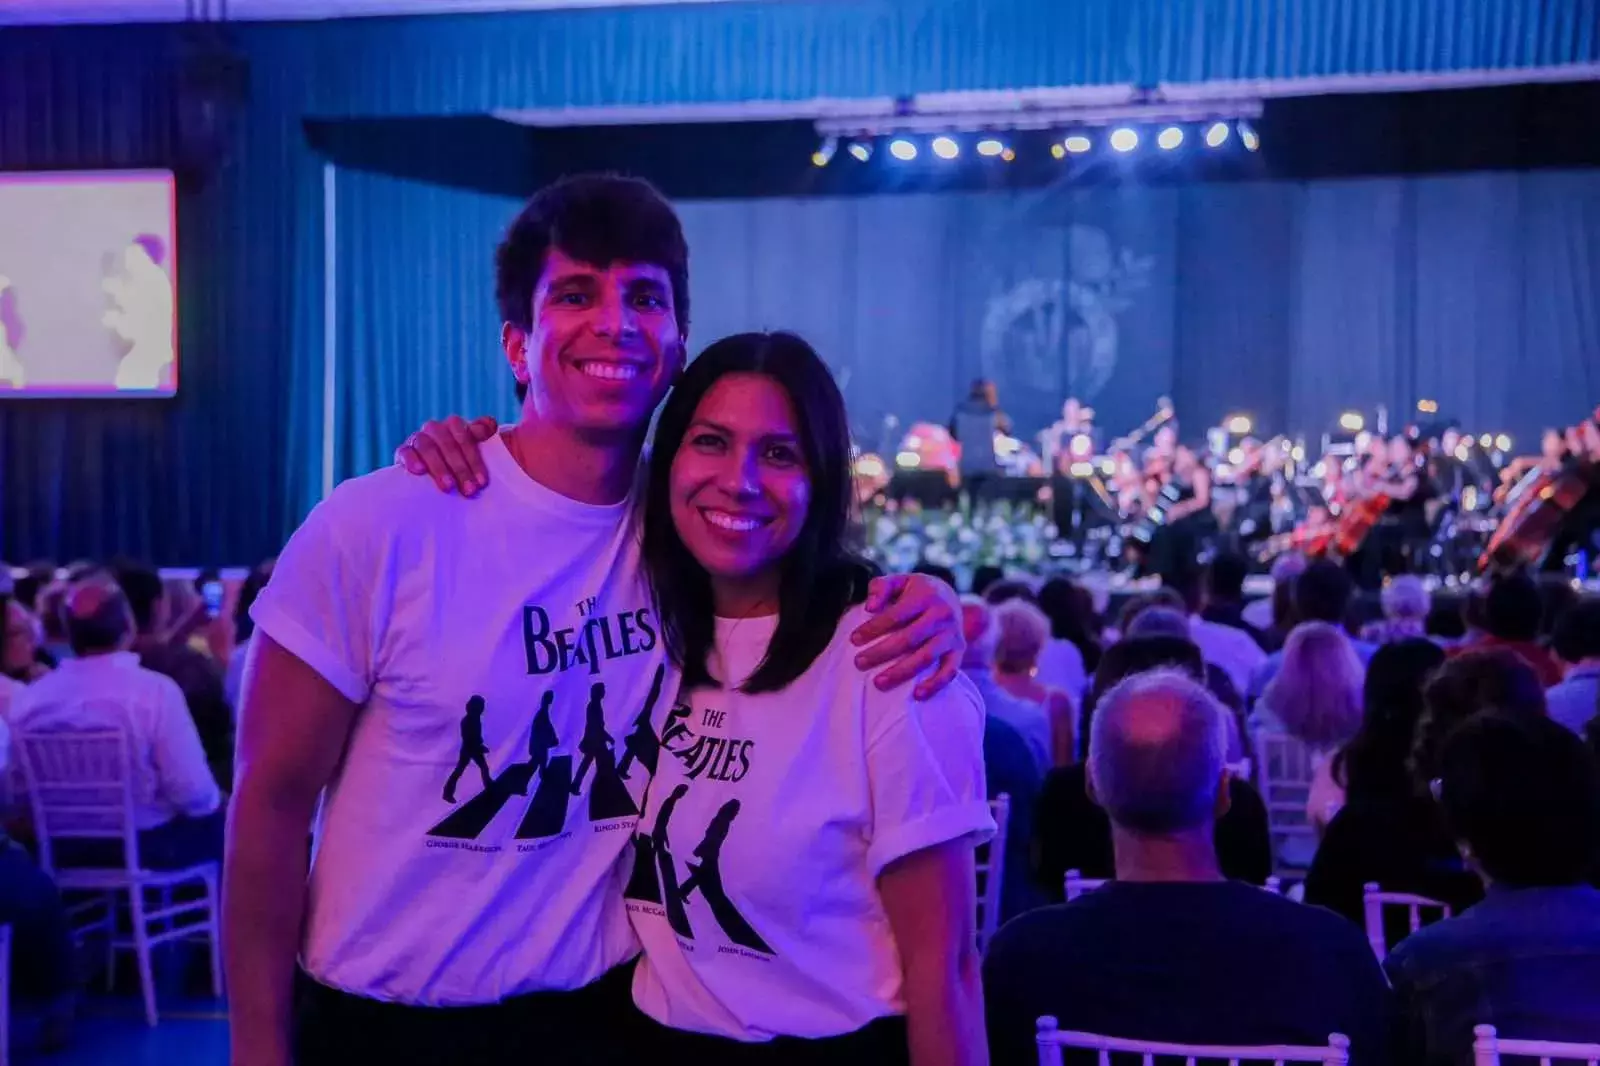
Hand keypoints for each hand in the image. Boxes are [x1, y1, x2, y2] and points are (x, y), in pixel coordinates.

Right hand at [394, 415, 498, 494]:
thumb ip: (485, 436)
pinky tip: (420, 471)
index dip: (474, 458)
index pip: (466, 435)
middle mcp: (437, 429)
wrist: (438, 482)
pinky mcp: (404, 452)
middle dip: (460, 468)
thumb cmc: (465, 468)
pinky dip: (412, 459)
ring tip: (448, 487)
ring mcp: (419, 439)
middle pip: (448, 442)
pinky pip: (404, 451)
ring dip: (439, 466)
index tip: (483, 482)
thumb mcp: (479, 455)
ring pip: (427, 446)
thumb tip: (491, 425)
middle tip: (469, 490)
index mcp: (456, 426)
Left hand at [849, 573, 963, 699]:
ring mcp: (953, 635)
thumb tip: (869, 607)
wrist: (949, 596)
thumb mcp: (899, 581)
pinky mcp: (959, 651)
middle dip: (881, 652)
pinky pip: (950, 671)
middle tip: (858, 663)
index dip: (874, 628)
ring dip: (901, 672)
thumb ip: (880, 587)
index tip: (853, 639)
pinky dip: (935, 684)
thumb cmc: (915, 591)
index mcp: (927, 595)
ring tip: (878, 682)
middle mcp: (943, 615)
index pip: (897, 614)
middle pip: (909, 638)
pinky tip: (916, 695)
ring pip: (926, 657)